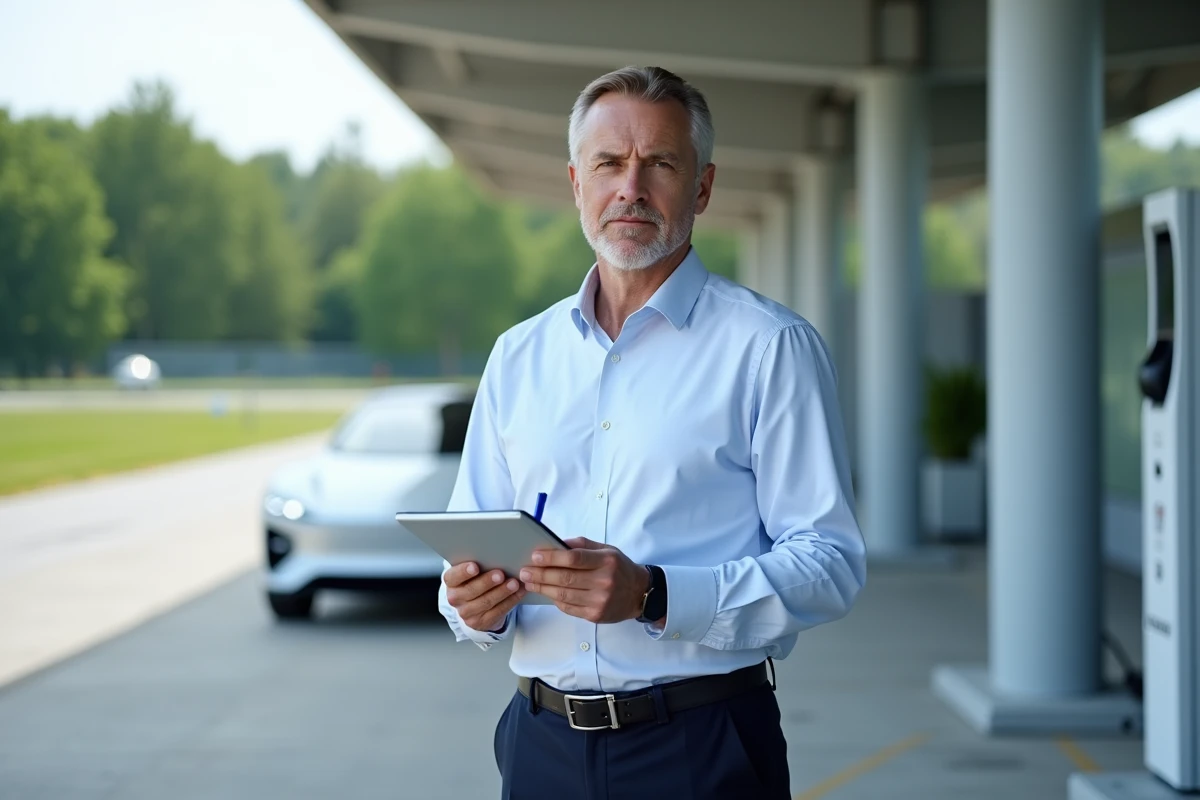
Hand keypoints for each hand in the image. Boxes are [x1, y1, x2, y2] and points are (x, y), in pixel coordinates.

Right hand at [444, 561, 525, 632]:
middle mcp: (455, 598)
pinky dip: (510, 601)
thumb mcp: (472, 572)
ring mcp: (467, 613)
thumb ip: (479, 563)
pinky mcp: (480, 622)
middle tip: (500, 574)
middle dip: (487, 582)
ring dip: (502, 592)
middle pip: (471, 591)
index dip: (463, 572)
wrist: (475, 604)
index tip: (475, 566)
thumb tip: (496, 552)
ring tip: (514, 583)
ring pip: (486, 602)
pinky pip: (497, 612)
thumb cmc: (476, 579)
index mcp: (451, 582)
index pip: (453, 576)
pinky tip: (519, 592)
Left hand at [519, 537, 650, 623]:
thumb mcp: (606, 549)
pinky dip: (554, 600)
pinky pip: (568, 608)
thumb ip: (582, 545)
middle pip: (565, 578)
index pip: (574, 559)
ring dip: (543, 588)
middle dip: (541, 574)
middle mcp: (604, 581)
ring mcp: (600, 600)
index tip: (535, 556)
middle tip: (525, 571)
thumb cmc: (619, 568)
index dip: (552, 558)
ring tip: (529, 582)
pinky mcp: (595, 615)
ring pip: (564, 595)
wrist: (639, 593)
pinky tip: (546, 593)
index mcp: (606, 561)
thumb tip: (555, 544)